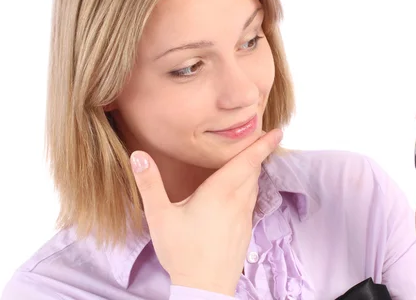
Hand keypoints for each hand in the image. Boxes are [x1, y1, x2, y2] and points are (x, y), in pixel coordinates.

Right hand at [129, 129, 282, 295]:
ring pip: (254, 185)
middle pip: (253, 170)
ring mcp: (244, 217)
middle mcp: (237, 202)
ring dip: (255, 170)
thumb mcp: (159, 217)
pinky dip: (251, 187)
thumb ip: (149, 184)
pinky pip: (252, 200)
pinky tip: (241, 190)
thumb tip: (138, 155)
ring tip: (252, 158)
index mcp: (220, 193)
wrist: (204, 289)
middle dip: (258, 152)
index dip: (262, 145)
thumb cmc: (182, 252)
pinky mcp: (245, 230)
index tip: (277, 131)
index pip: (246, 162)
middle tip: (261, 136)